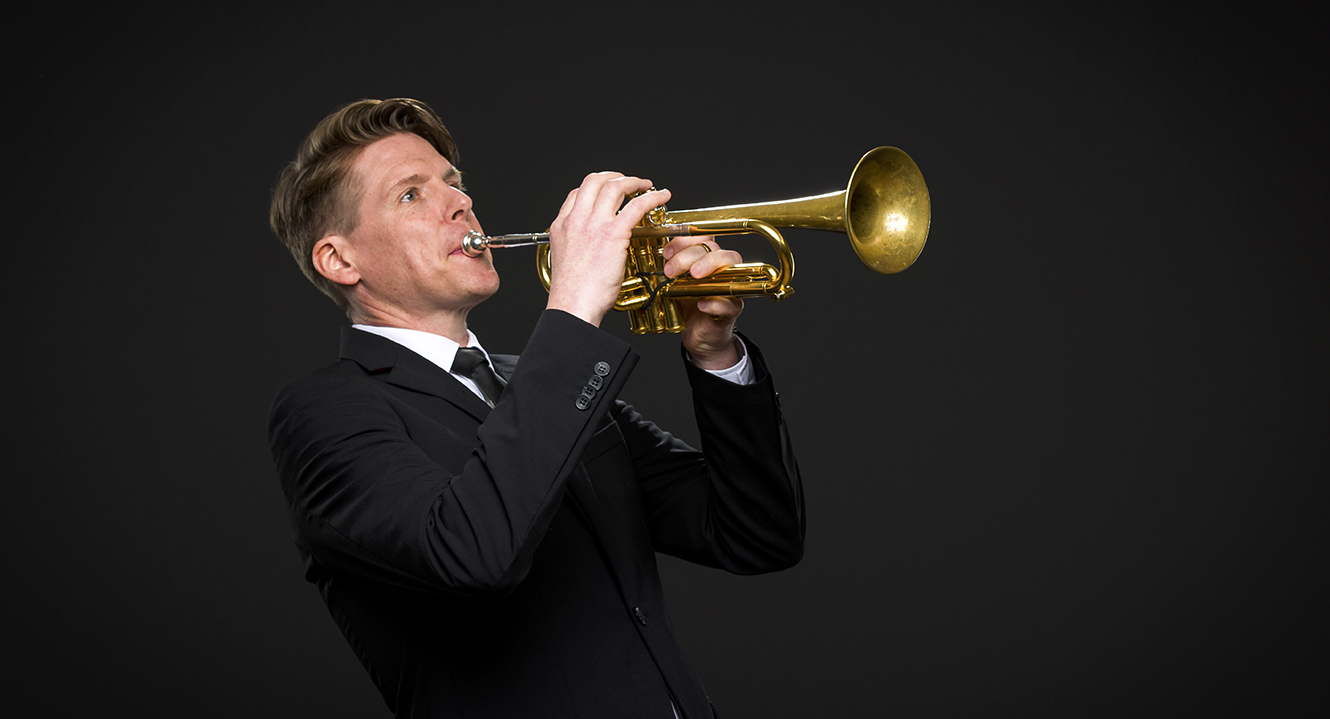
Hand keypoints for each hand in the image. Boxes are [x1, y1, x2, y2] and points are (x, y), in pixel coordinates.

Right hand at [545, 173, 670, 326]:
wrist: (573, 306)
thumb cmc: (574, 293)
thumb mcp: (567, 261)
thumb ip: (579, 246)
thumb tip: (596, 247)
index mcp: (561, 226)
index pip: (576, 194)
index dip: (595, 188)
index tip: (608, 191)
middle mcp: (575, 220)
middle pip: (594, 181)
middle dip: (614, 176)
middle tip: (629, 182)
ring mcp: (593, 224)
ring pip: (615, 185)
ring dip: (634, 181)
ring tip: (647, 185)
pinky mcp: (613, 233)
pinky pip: (637, 205)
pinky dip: (653, 196)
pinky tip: (662, 197)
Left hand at [662, 235, 744, 369]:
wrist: (697, 335)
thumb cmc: (687, 306)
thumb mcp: (673, 284)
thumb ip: (669, 268)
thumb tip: (655, 256)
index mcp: (705, 259)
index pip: (702, 238)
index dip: (684, 240)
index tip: (666, 253)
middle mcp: (720, 269)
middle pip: (713, 249)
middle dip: (689, 256)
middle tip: (670, 271)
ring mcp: (729, 287)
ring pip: (730, 266)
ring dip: (708, 266)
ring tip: (692, 277)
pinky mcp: (732, 309)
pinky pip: (731, 302)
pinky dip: (715, 303)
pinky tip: (701, 305)